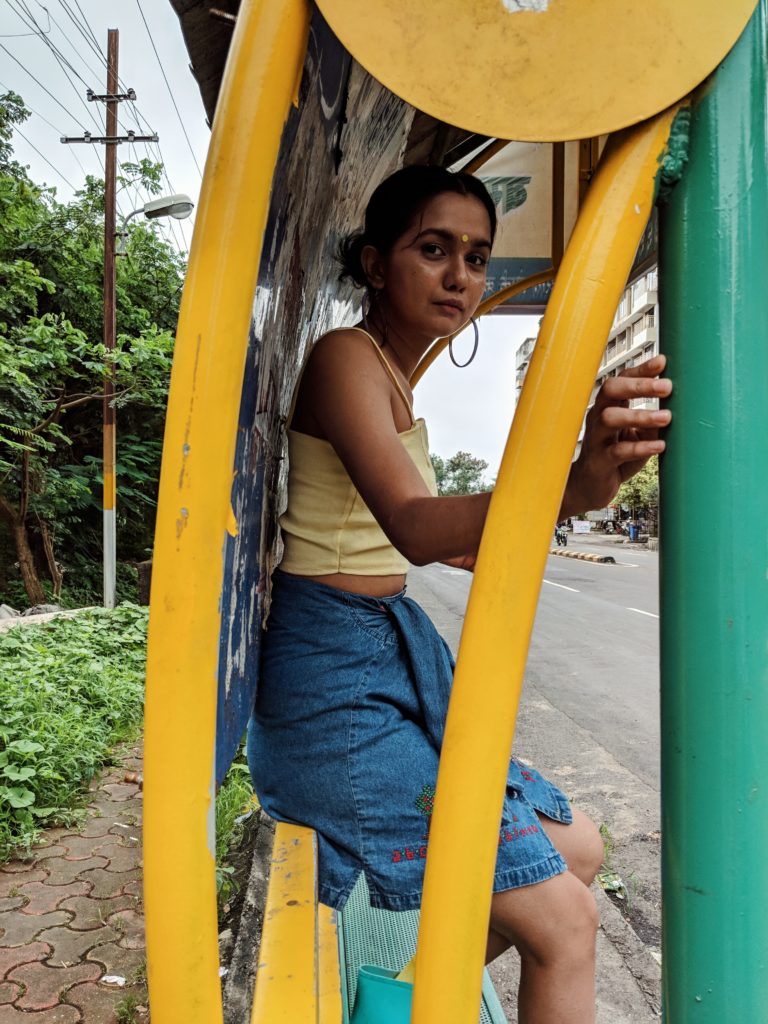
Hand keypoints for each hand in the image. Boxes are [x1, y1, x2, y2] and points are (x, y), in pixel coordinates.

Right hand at [563, 355, 671, 514]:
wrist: (591, 486)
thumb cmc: (616, 455)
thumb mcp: (638, 435)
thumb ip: (652, 423)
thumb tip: (675, 411)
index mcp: (609, 406)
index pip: (622, 380)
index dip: (641, 370)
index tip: (663, 362)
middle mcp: (598, 417)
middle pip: (611, 390)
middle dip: (639, 386)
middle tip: (667, 387)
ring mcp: (596, 438)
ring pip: (611, 418)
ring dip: (640, 416)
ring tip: (666, 418)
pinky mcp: (599, 461)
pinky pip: (617, 451)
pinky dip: (640, 448)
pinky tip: (659, 446)